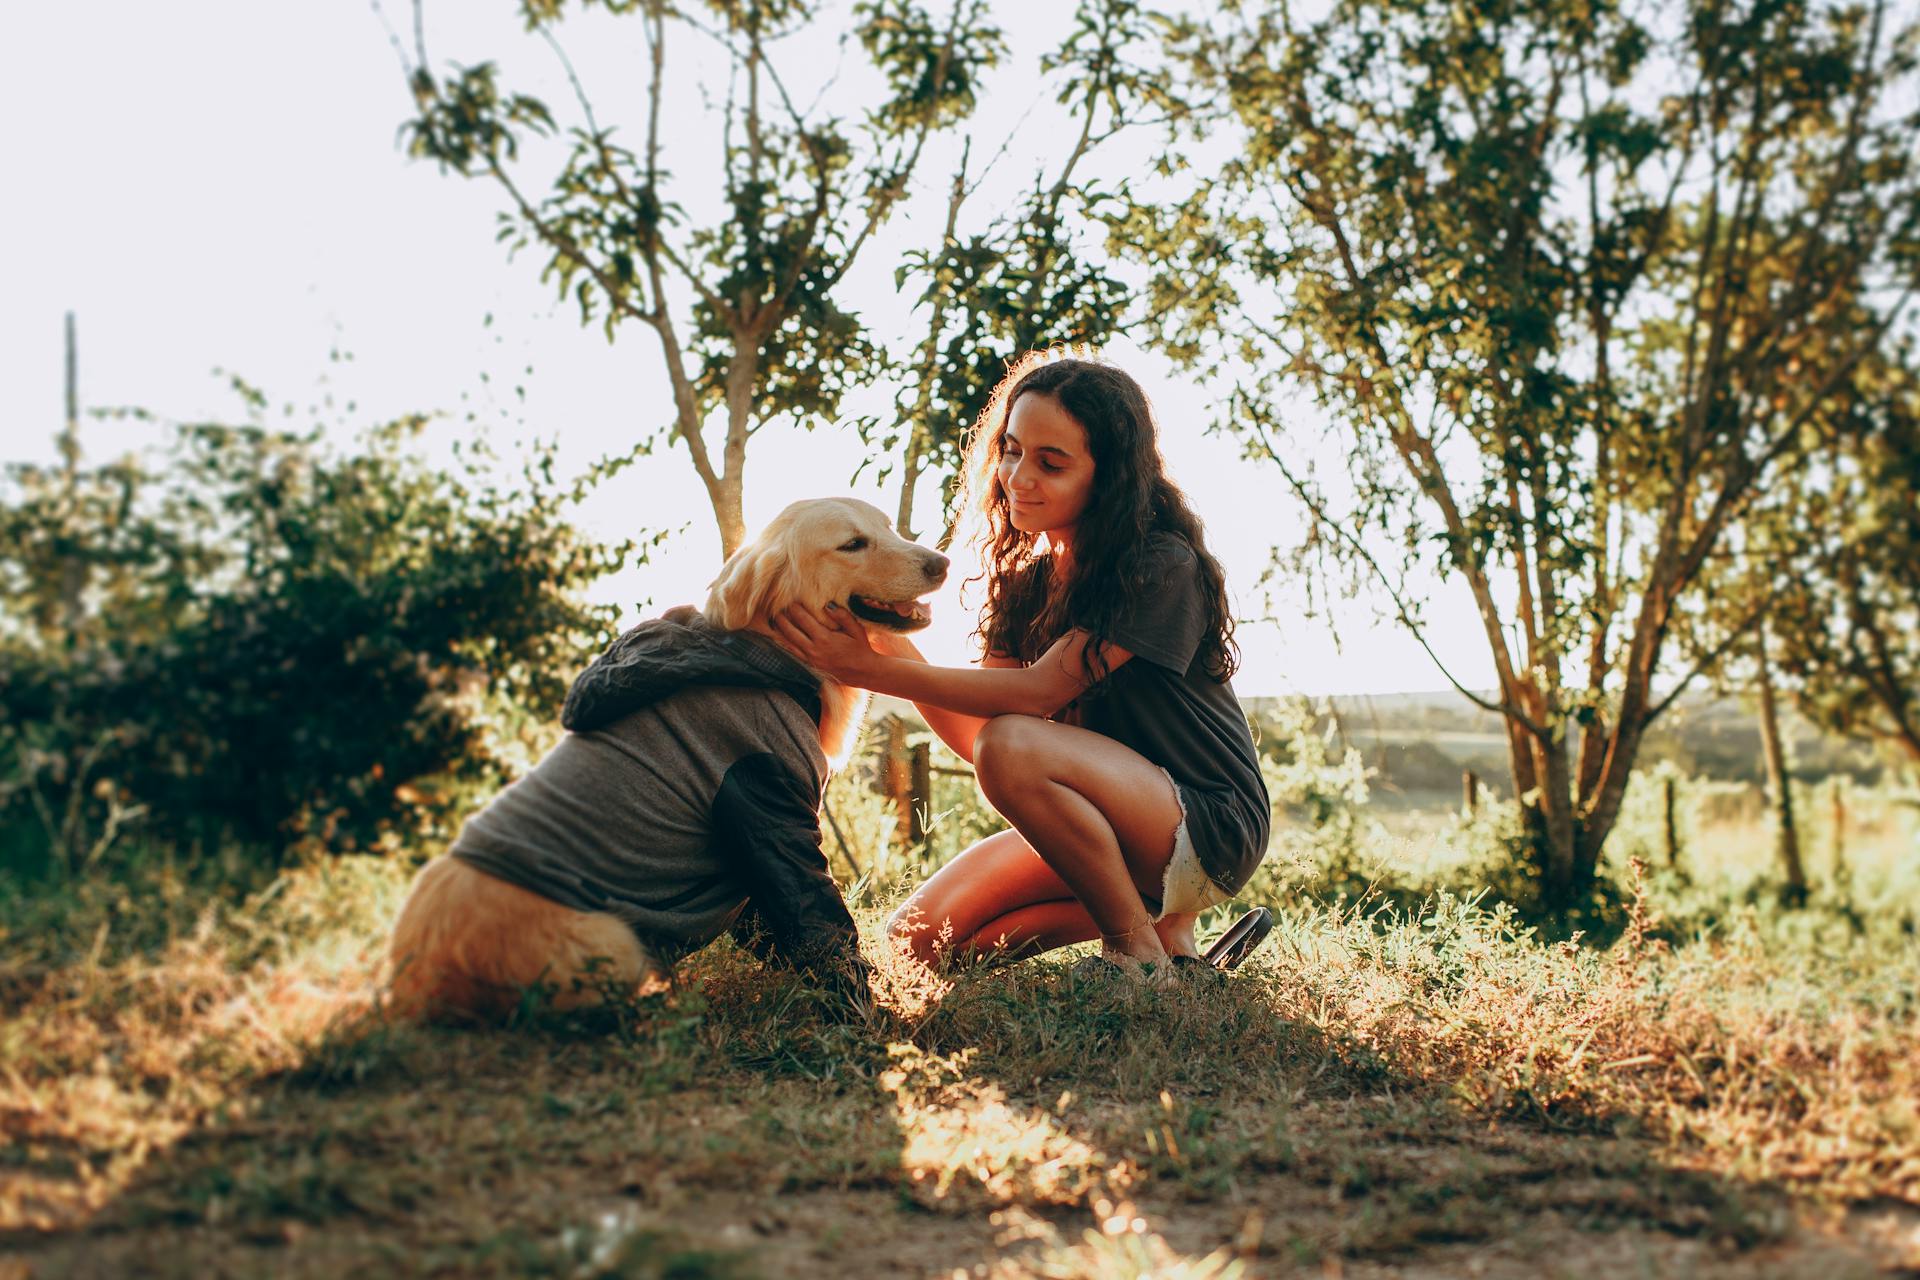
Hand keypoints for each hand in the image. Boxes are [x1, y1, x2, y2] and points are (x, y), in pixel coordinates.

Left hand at [770, 602, 884, 683]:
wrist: (864, 672)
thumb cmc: (861, 648)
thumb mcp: (856, 630)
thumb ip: (843, 616)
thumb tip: (828, 605)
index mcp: (825, 639)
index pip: (803, 620)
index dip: (794, 609)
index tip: (790, 600)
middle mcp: (814, 650)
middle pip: (790, 631)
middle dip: (782, 618)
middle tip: (775, 607)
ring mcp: (811, 659)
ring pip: (788, 643)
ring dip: (779, 631)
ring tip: (773, 620)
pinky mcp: (811, 665)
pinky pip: (793, 653)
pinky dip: (785, 643)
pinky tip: (780, 636)